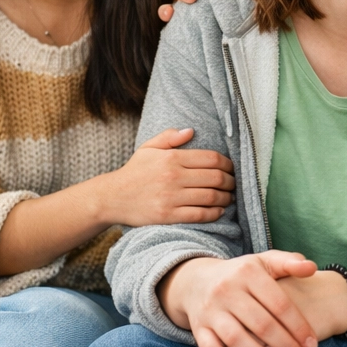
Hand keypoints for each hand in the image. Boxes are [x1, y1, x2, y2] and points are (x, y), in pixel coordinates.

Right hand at [102, 128, 234, 225]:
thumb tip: (191, 131)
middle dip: (230, 182)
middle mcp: (173, 176)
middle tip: (233, 184)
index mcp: (172, 158)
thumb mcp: (148, 148)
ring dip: (226, 198)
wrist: (112, 197)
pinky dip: (215, 213)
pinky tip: (219, 211)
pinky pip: (200, 214)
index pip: (211, 158)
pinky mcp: (168, 215)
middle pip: (215, 178)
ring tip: (229, 197)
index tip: (231, 169)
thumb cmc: (134, 172)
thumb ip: (169, 137)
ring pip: (211, 196)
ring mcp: (171, 197)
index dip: (228, 164)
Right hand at [161, 251, 318, 346]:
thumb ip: (289, 263)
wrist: (198, 280)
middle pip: (260, 323)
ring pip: (236, 338)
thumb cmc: (243, 274)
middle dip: (285, 345)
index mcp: (249, 273)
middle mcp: (227, 290)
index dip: (298, 326)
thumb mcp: (265, 262)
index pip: (279, 303)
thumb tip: (312, 268)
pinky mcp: (198, 327)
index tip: (312, 343)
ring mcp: (211, 310)